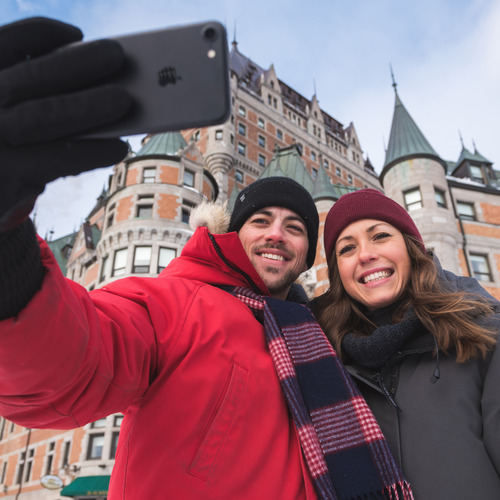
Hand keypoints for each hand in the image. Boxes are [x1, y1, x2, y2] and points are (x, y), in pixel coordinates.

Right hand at [0, 17, 131, 230]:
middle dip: (78, 63)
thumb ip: (27, 94)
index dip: (42, 33)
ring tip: (124, 100)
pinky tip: (117, 147)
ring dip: (90, 105)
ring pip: (46, 114)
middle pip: (32, 76)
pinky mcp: (6, 172)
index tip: (76, 34)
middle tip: (116, 55)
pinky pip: (60, 156)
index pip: (7, 43)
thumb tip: (92, 85)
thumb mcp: (2, 111)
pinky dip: (93, 150)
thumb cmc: (2, 146)